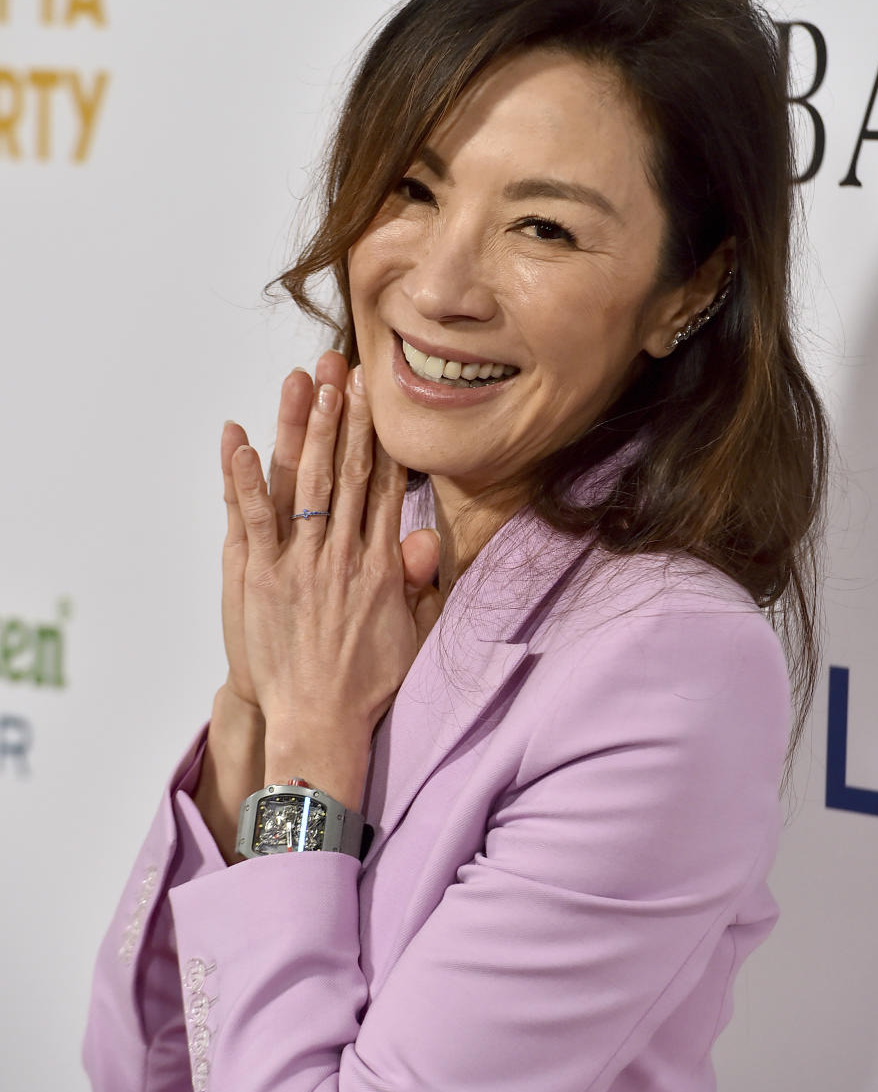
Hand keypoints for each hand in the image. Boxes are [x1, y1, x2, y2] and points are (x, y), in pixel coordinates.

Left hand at [231, 355, 441, 807]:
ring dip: (305, 429)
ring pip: (304, 482)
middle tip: (343, 368)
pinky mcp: (258, 578)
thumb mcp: (411, 634)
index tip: (378, 398)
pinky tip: (240, 439)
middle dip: (344, 416)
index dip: (379, 438)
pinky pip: (250, 518)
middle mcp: (342, 555)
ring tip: (306, 383)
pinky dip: (244, 478)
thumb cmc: (367, 686)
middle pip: (345, 471)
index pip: (382, 486)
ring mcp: (299, 564)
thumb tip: (425, 540)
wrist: (321, 723)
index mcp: (381, 566)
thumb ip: (418, 584)